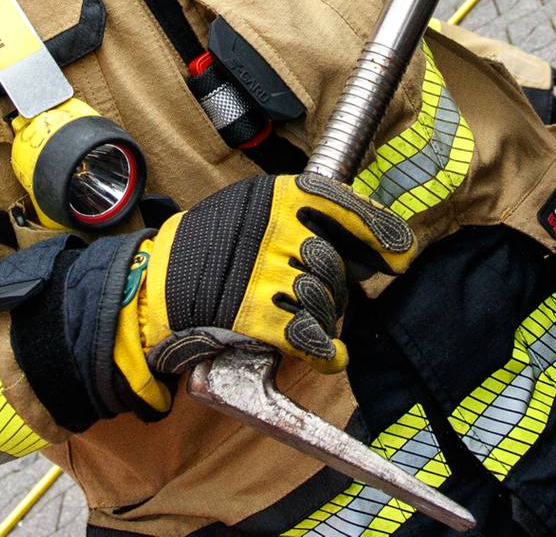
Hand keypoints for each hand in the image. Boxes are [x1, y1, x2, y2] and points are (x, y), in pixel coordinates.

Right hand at [113, 175, 414, 409]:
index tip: (403, 254)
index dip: (380, 230)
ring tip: (309, 324)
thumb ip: (301, 219)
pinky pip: (309, 337)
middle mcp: (274, 231)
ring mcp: (265, 274)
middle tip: (320, 297)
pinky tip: (327, 358)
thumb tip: (367, 248)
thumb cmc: (206, 250)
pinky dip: (324, 353)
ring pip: (325, 301)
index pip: (343, 204)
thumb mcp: (249, 210)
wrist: (152, 289)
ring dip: (325, 320)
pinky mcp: (255, 317)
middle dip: (336, 287)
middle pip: (334, 264)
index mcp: (275, 197)